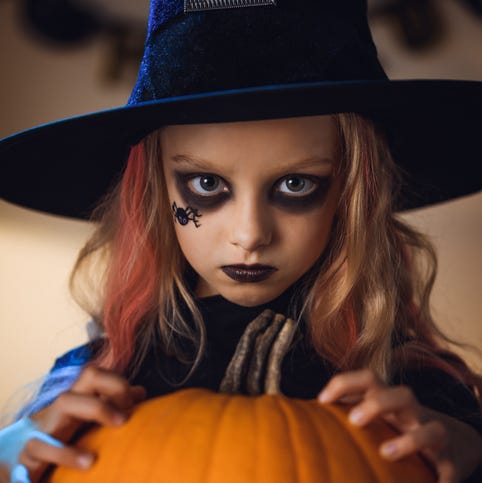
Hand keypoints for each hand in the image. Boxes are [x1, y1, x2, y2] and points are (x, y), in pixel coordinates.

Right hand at [17, 366, 145, 482]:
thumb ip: (113, 407)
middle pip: (88, 375)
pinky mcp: (30, 450)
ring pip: (65, 401)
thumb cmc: (60, 440)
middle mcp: (63, 405)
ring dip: (98, 409)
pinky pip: (44, 445)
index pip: (100, 373)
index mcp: (79, 397)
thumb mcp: (88, 423)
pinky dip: (68, 454)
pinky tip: (88, 462)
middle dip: (114, 386)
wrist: (21, 465)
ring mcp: (45, 423)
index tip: (134, 406)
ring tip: (120, 426)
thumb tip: (140, 392)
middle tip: (128, 414)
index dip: (120, 383)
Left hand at [318, 369, 481, 482]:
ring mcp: (435, 433)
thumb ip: (350, 414)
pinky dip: (442, 479)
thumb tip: (306, 416)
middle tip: (354, 420)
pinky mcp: (452, 460)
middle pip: (401, 394)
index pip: (368, 378)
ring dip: (409, 440)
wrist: (454, 440)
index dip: (345, 383)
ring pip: (431, 429)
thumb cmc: (400, 428)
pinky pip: (450, 468)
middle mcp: (413, 413)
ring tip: (385, 453)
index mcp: (390, 401)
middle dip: (378, 404)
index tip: (322, 400)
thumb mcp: (379, 418)